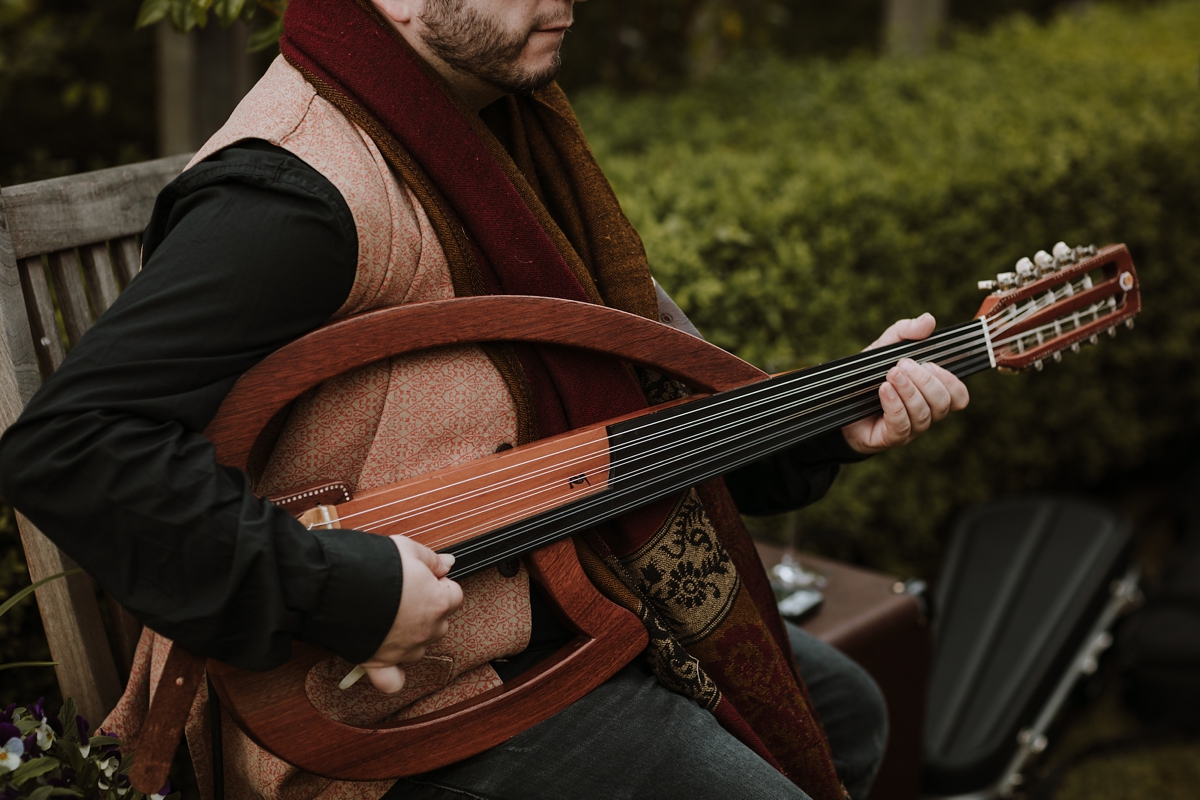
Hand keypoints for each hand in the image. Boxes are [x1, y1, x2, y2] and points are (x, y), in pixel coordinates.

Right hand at [360, 535, 462, 693]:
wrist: (334, 585)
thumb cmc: (371, 565)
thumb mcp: (406, 549)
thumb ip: (431, 559)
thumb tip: (447, 564)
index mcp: (436, 602)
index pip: (454, 596)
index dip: (439, 584)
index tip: (426, 578)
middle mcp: (425, 630)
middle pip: (439, 623)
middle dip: (427, 610)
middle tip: (405, 595)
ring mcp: (404, 649)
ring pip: (419, 648)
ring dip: (412, 636)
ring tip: (391, 618)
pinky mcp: (379, 662)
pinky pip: (392, 680)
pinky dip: (393, 673)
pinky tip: (389, 660)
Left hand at [842, 313, 969, 454]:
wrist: (836, 403)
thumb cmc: (867, 377)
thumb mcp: (883, 349)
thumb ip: (905, 333)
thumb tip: (928, 320)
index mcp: (930, 395)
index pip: (958, 396)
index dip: (950, 381)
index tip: (929, 363)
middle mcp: (925, 414)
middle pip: (943, 404)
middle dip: (925, 381)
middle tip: (902, 365)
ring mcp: (909, 429)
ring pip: (923, 415)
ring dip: (909, 391)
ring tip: (890, 374)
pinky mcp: (889, 438)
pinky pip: (901, 426)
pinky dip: (895, 405)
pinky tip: (884, 390)